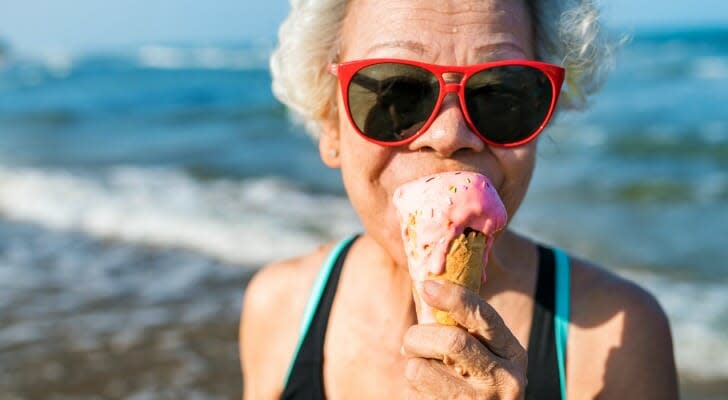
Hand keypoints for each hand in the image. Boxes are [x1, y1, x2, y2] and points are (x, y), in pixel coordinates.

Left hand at [402, 280, 527, 399]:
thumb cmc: (479, 380)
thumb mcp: (487, 353)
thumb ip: (463, 326)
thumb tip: (426, 290)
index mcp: (512, 353)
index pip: (484, 317)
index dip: (454, 297)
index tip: (427, 286)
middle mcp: (503, 380)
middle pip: (450, 341)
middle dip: (418, 336)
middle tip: (411, 341)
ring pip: (421, 369)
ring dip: (412, 364)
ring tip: (424, 370)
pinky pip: (413, 392)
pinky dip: (413, 387)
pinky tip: (429, 391)